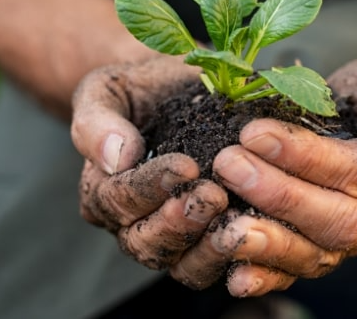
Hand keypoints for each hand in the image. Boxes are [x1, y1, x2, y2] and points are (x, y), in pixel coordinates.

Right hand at [71, 59, 228, 270]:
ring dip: (208, 248)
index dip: (151, 186)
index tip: (185, 165)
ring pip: (182, 264)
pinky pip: (217, 265)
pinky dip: (236, 258)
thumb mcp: (107, 91)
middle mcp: (132, 224)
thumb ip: (98, 122)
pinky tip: (258, 236)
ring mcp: (172, 239)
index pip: (119, 199)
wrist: (176, 90)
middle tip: (213, 196)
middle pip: (146, 242)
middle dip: (180, 222)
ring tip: (236, 221)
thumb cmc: (139, 89)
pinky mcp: (208, 243)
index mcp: (102, 190)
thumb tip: (116, 157)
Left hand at [167, 58, 356, 295]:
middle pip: (333, 220)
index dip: (302, 156)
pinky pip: (297, 271)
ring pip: (314, 254)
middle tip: (228, 164)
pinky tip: (235, 277)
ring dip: (267, 242)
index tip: (254, 132)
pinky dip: (267, 277)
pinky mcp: (320, 248)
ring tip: (223, 225)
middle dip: (277, 195)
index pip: (353, 173)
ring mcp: (350, 240)